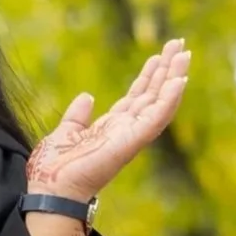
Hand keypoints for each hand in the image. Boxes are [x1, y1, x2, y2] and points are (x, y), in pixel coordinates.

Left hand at [28, 40, 189, 204]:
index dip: (149, 76)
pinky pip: (156, 119)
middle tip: (180, 44)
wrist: (50, 191)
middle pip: (152, 95)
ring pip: (160, 103)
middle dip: (167, 70)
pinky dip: (169, 100)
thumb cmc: (54, 170)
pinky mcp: (132, 142)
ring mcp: (131, 136)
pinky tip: (179, 81)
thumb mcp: (64, 132)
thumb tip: (87, 96)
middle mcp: (126, 131)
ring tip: (185, 55)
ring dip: (174, 79)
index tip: (159, 55)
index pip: (137, 97)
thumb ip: (77, 116)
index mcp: (111, 128)